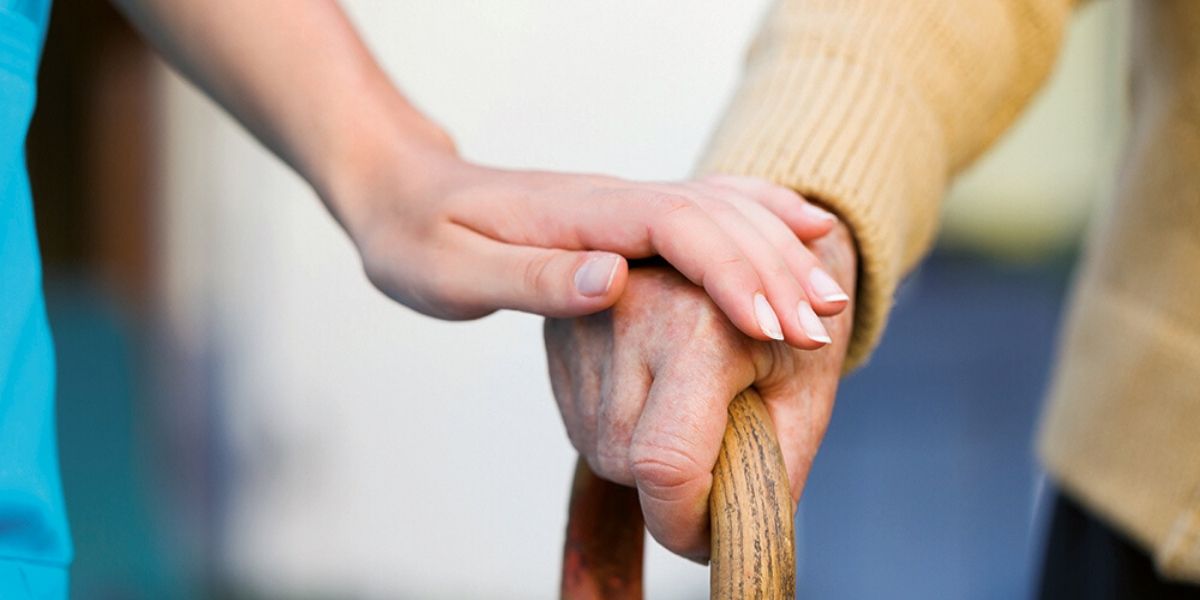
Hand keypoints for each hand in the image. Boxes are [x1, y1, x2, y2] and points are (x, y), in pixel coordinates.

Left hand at [329, 137, 848, 346]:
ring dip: (779, 251)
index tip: (771, 324)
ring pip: (723, 212)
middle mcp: (614, 200)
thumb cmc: (417, 240)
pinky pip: (709, 207)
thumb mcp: (453, 274)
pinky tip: (804, 226)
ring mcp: (624, 204)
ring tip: (831, 299)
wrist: (401, 192)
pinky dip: (762, 216)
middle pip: (715, 220)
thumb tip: (614, 280)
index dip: (729, 273)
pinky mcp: (626, 216)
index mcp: (578, 215)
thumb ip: (533, 280)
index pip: (675, 229)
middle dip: (773, 272)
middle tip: (823, 329)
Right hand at [544, 222, 855, 559]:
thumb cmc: (790, 321)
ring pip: (600, 448)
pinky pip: (583, 421)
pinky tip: (657, 392)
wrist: (755, 246)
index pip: (665, 461)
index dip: (685, 521)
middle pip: (628, 462)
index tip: (709, 539)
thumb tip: (726, 538)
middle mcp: (627, 309)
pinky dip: (623, 430)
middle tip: (721, 447)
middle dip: (674, 486)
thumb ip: (771, 472)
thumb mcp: (804, 396)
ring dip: (645, 458)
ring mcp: (583, 316)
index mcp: (699, 323)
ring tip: (692, 407)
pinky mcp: (559, 329)